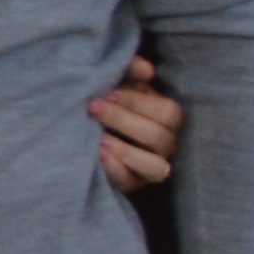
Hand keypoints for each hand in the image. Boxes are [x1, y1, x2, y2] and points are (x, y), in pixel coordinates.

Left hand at [88, 52, 182, 192]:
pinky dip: (115, 169)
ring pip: (156, 167)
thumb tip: (147, 70)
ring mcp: (151, 167)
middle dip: (124, 121)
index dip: (138, 102)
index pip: (168, 112)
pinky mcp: (132, 183)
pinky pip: (131, 182)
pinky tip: (96, 154)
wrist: (85, 128)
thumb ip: (131, 70)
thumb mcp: (120, 82)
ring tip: (98, 139)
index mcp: (167, 118)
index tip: (106, 93)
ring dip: (126, 152)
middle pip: (159, 137)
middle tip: (92, 108)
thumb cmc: (109, 101)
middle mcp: (166, 144)